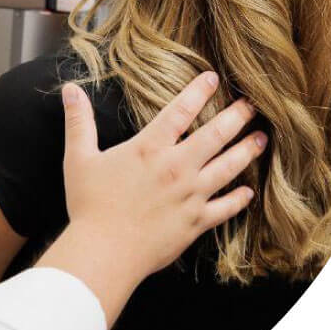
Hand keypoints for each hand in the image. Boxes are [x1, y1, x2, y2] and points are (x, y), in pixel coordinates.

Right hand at [62, 71, 262, 281]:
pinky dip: (238, 199)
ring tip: (261, 138)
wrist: (105, 252)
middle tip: (252, 104)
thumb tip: (69, 89)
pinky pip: (224, 209)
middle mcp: (175, 168)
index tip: (213, 77)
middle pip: (214, 135)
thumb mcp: (78, 158)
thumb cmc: (89, 205)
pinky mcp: (195, 223)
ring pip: (227, 168)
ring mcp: (189, 196)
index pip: (179, 112)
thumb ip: (78, 121)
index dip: (197, 91)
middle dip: (235, 117)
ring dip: (246, 151)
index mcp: (149, 149)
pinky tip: (248, 192)